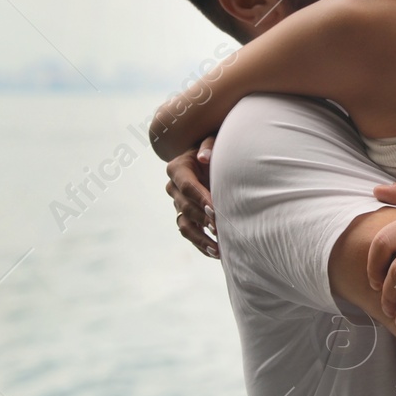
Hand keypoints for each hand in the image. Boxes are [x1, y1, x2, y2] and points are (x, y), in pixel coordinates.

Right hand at [165, 136, 217, 258]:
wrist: (211, 158)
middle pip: (186, 207)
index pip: (187, 185)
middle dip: (203, 219)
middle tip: (221, 229)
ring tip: (218, 249)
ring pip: (185, 225)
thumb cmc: (214, 148)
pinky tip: (218, 253)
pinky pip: (190, 234)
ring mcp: (178, 204)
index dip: (200, 198)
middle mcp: (174, 187)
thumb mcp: (212, 141)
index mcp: (178, 168)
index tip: (215, 210)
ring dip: (201, 238)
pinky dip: (202, 244)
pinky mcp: (185, 216)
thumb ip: (209, 146)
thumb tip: (204, 157)